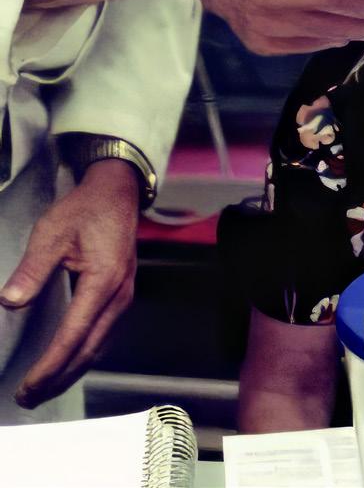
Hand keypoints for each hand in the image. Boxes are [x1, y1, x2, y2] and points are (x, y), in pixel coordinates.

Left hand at [0, 159, 138, 406]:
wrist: (116, 193)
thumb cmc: (86, 209)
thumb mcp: (52, 232)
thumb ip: (32, 269)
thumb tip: (9, 302)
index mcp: (103, 281)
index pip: (73, 336)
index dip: (49, 366)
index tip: (27, 386)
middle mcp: (119, 295)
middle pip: (89, 351)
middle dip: (58, 379)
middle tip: (28, 398)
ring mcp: (124, 297)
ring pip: (99, 348)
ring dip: (71, 372)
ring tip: (44, 389)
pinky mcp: (122, 296)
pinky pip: (105, 336)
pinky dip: (85, 356)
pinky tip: (69, 362)